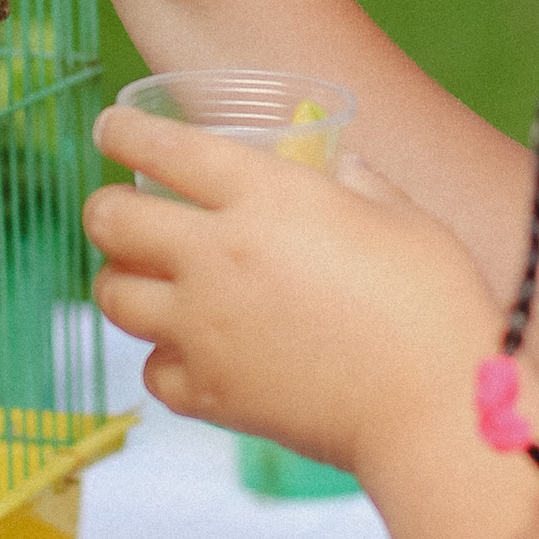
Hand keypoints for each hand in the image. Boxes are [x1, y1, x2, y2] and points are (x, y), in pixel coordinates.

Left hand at [85, 102, 502, 482]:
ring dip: (121, 280)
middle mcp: (216, 255)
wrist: (434, 409)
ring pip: (112, 296)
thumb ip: (361, 185)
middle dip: (105, 208)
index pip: (161, 147)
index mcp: (265, 196)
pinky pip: (152, 370)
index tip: (112, 129)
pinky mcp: (209, 394)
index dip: (123, 132)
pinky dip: (163, 358)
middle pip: (110, 220)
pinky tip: (191, 351)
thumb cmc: (433, 303)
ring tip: (144, 280)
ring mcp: (204, 329)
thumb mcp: (404, 218)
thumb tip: (341, 169)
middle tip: (118, 211)